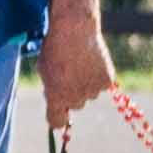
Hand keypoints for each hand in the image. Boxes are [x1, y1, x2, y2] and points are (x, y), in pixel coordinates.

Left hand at [39, 9, 115, 124]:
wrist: (74, 30)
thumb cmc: (54, 48)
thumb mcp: (44, 70)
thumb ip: (52, 88)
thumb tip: (59, 100)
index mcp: (56, 97)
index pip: (56, 121)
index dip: (57, 119)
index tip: (58, 115)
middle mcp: (76, 98)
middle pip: (75, 105)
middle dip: (71, 94)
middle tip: (68, 74)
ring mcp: (93, 91)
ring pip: (89, 94)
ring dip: (86, 84)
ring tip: (79, 63)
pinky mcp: (107, 82)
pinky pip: (102, 85)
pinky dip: (98, 77)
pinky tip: (92, 61)